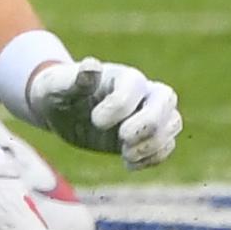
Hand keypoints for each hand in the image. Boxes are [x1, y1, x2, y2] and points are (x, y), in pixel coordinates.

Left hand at [28, 58, 182, 169]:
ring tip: (125, 155)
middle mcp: (141, 91)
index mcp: (120, 74)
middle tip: (122, 142)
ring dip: (154, 144)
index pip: (135, 86)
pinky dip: (153, 158)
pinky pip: (166, 145)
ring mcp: (148, 113)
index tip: (95, 121)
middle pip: (166, 100)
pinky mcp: (147, 136)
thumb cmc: (58, 92)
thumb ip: (76, 80)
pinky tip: (128, 164)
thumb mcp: (58, 87)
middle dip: (148, 125)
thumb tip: (92, 65)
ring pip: (173, 123)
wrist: (61, 111)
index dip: (119, 106)